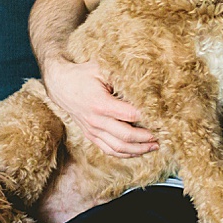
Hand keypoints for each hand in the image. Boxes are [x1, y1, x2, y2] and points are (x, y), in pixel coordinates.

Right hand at [42, 57, 157, 157]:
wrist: (60, 84)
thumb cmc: (83, 74)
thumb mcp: (101, 68)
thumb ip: (120, 76)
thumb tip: (144, 82)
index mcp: (100, 104)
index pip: (129, 115)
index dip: (147, 117)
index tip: (162, 117)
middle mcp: (95, 120)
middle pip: (125, 136)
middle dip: (146, 138)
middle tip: (161, 136)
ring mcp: (92, 130)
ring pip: (117, 147)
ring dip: (138, 150)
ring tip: (154, 146)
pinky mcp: (90, 135)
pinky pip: (108, 150)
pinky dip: (125, 154)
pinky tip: (138, 151)